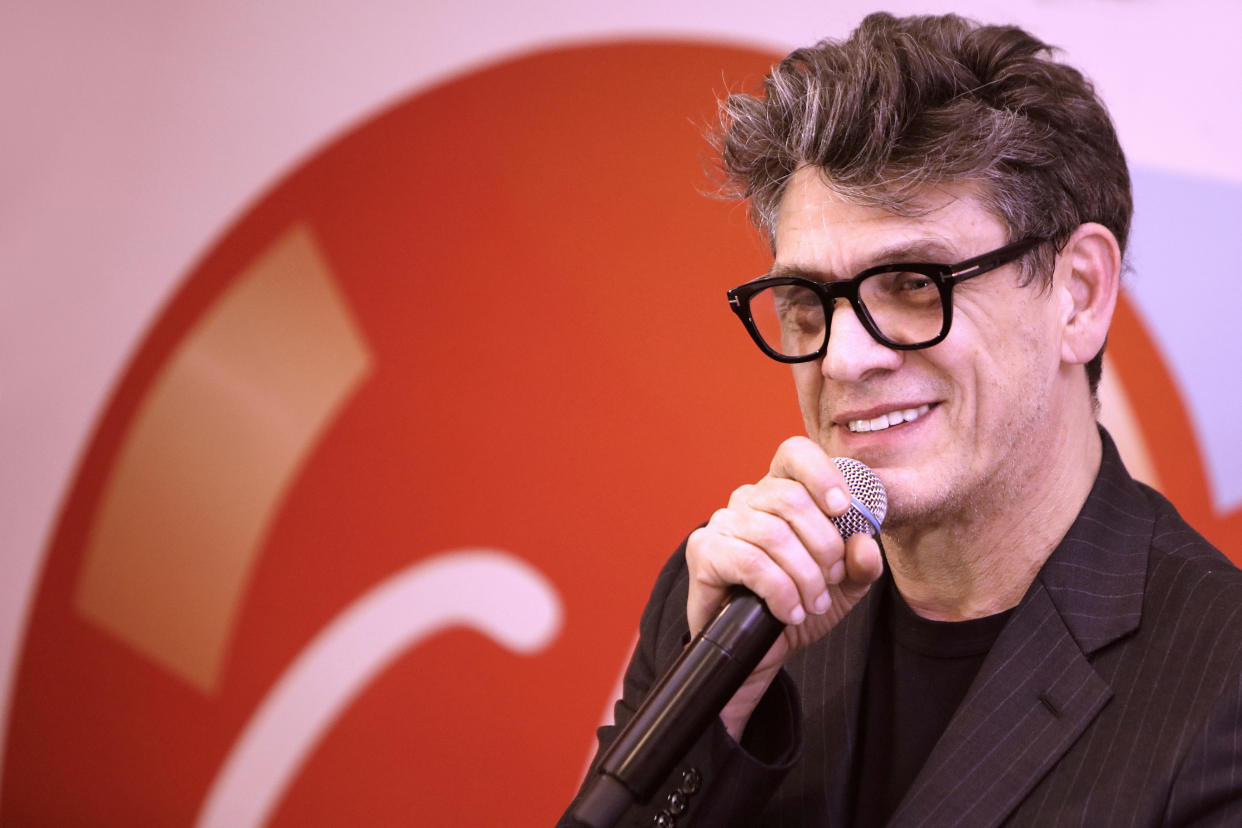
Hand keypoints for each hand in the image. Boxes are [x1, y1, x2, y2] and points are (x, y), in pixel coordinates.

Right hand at [684, 436, 883, 739]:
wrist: (760, 651)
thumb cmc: (798, 605)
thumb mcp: (844, 587)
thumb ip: (862, 563)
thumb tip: (865, 543)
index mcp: (782, 494)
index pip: (795, 454)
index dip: (822, 473)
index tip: (843, 509)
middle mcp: (749, 500)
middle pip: (791, 498)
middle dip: (823, 545)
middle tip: (830, 580)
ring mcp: (723, 523)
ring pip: (773, 534)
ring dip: (804, 576)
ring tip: (811, 604)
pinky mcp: (704, 552)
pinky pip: (750, 561)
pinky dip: (779, 591)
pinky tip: (788, 611)